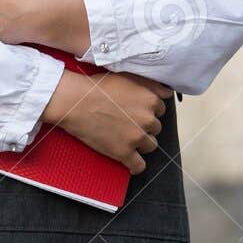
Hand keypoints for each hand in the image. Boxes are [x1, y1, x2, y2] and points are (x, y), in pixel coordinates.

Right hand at [40, 69, 170, 174]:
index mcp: (150, 100)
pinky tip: (130, 162)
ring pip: (150, 146)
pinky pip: (139, 166)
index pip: (160, 111)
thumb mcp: (128, 77)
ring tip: (125, 139)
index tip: (136, 112)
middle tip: (127, 124)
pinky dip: (135, 166)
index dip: (147, 112)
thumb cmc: (97, 87)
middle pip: (156, 129)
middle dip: (144, 127)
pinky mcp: (124, 153)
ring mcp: (136, 137)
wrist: (75, 102)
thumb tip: (167, 93)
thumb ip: (151, 85)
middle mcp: (148, 119)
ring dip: (141, 144)